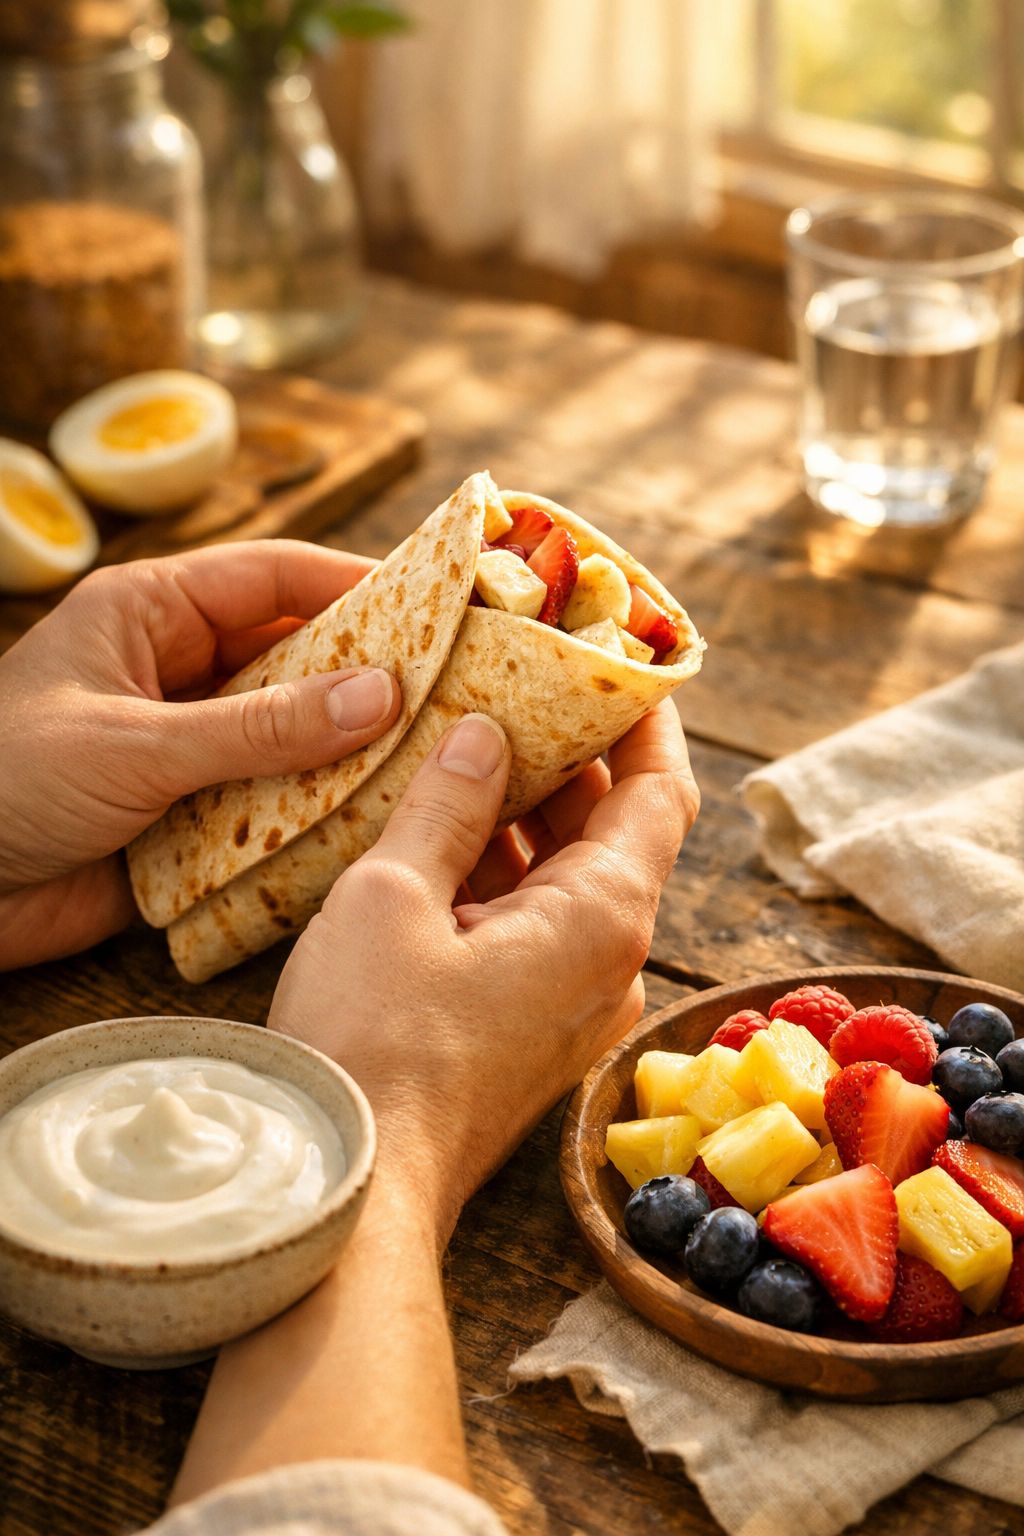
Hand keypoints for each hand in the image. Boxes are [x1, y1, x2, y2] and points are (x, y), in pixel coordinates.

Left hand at [0, 542, 400, 966]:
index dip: (357, 582)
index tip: (440, 599)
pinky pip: (275, 805)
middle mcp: (179, 672)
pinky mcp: (195, 817)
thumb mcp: (136, 743)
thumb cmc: (6, 784)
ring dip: (353, 749)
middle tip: (459, 686)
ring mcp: (190, 746)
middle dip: (371, 673)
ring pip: (295, 735)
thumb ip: (259, 726)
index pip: (273, 577)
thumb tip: (381, 695)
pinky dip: (321, 814)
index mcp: (150, 614)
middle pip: (296, 656)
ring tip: (439, 755)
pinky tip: (380, 822)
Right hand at [270, 698, 698, 1239]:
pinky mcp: (533, 1028)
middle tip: (521, 683)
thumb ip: (447, 805)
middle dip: (574, 754)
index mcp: (603, 918)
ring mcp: (575, 1001)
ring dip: (530, 812)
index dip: (648, 719)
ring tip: (470, 741)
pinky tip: (443, 831)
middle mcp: (611, 961)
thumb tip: (484, 735)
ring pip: (572, 878)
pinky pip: (540, 926)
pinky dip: (506, 871)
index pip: (662, 791)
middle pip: (618, 830)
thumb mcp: (394, 896)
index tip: (624, 657)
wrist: (358, 1186)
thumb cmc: (375, 1042)